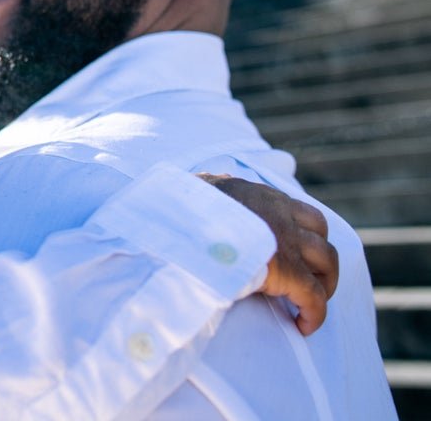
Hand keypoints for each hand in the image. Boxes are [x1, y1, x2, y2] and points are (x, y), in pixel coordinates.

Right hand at [197, 173, 338, 335]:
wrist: (183, 222)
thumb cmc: (183, 208)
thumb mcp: (202, 191)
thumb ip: (213, 190)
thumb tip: (205, 185)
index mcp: (264, 197)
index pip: (304, 214)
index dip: (307, 236)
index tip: (297, 255)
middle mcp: (283, 215)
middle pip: (322, 237)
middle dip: (321, 261)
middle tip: (310, 281)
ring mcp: (288, 242)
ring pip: (327, 263)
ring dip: (323, 284)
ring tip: (310, 304)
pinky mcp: (288, 271)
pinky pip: (314, 297)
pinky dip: (315, 313)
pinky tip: (304, 326)